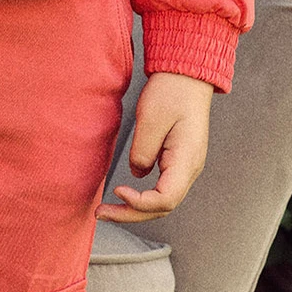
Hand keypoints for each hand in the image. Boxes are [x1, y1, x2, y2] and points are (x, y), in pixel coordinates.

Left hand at [97, 71, 213, 222]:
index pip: (165, 200)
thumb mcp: (150, 120)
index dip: (139, 203)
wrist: (187, 77)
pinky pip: (162, 189)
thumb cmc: (171, 93)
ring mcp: (185, 167)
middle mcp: (190, 169)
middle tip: (100, 213)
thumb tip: (137, 174)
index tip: (117, 189)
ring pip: (162, 201)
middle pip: (163, 207)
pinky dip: (142, 197)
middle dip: (131, 214)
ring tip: (107, 210)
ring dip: (135, 209)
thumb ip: (142, 151)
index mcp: (187, 160)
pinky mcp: (177, 162)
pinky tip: (124, 195)